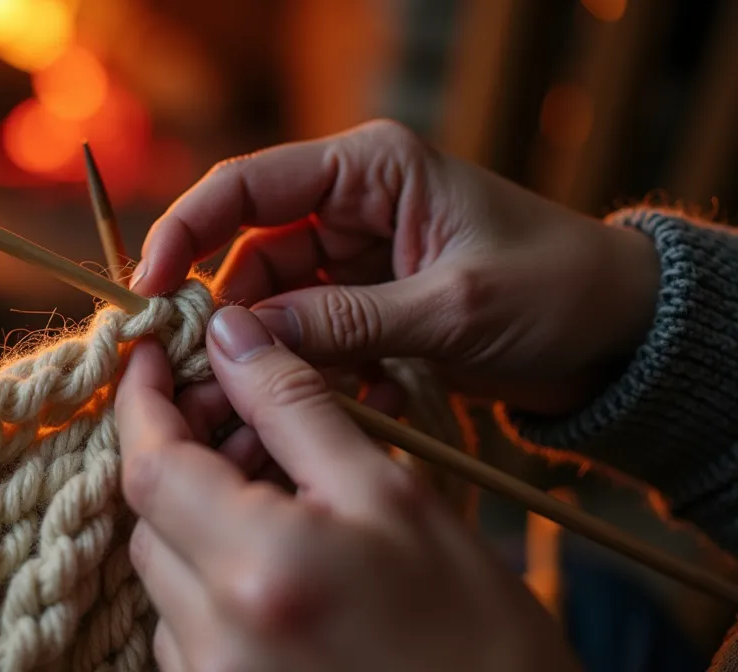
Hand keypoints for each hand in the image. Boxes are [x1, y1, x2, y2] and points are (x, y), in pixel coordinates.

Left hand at [116, 307, 580, 671]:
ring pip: (164, 575)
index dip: (143, 401)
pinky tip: (275, 561)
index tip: (154, 355)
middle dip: (182, 457)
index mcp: (263, 569)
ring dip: (199, 521)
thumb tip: (231, 335)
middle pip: (150, 519)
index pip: (154, 465)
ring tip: (276, 490)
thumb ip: (296, 408)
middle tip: (242, 420)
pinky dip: (212, 582)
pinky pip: (184, 629)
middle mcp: (218, 638)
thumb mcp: (395, 495)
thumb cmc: (479, 632)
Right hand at [131, 119, 660, 413]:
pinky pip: (307, 336)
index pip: (245, 185)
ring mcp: (355, 257)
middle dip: (221, 316)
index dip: (184, 232)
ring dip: (267, 358)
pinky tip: (339, 409)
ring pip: (270, 304)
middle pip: (246, 254)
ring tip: (266, 412)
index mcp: (369, 169)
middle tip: (196, 380)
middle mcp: (350, 204)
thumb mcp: (449, 308)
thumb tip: (237, 338)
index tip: (145, 291)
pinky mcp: (366, 304)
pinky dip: (310, 375)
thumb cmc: (557, 292)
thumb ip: (342, 322)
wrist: (621, 333)